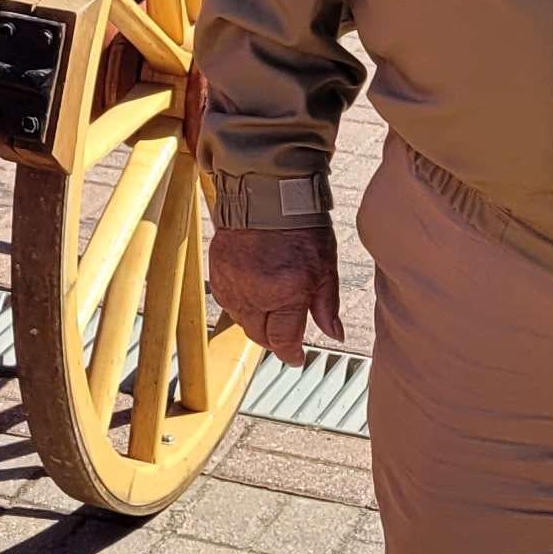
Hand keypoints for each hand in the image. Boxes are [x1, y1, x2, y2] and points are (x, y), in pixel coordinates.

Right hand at [208, 224, 343, 366]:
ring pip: (241, 321)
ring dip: (256, 323)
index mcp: (287, 294)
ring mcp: (234, 285)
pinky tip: (251, 294)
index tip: (295, 358)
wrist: (266, 196)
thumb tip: (335, 333)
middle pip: (260, 336)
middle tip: (285, 335)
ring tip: (269, 310)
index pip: (284, 340)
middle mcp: (256, 294)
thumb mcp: (325, 267)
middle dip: (274, 340)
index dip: (291, 354)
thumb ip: (327, 305)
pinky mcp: (218, 274)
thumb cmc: (300, 226)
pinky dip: (239, 305)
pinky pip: (226, 302)